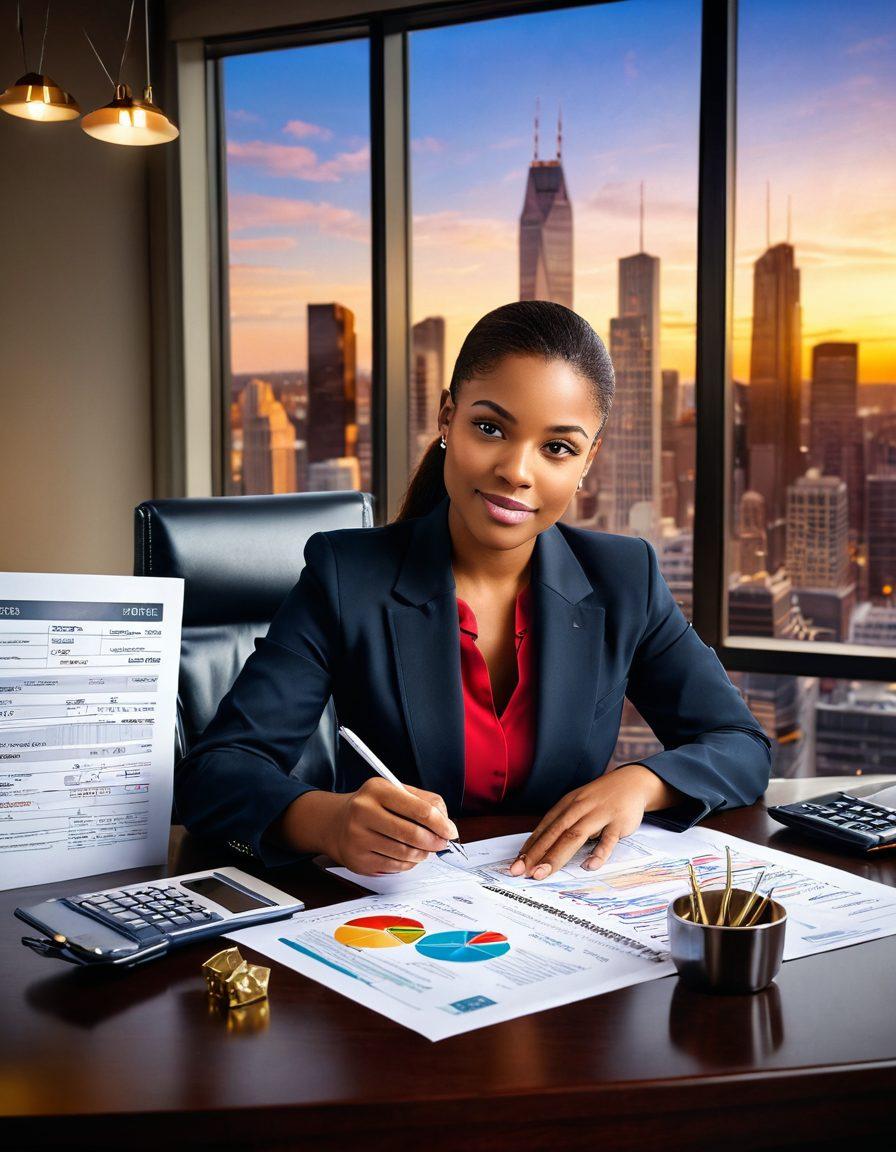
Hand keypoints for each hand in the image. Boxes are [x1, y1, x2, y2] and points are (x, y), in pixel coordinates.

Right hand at [325, 778, 458, 875]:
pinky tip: (407, 856)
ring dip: (422, 854)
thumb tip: (446, 824)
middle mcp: (363, 811)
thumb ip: (424, 802)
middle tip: (442, 843)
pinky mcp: (358, 860)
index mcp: (377, 790)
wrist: (337, 823)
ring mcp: (358, 837)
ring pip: (405, 853)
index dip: (440, 823)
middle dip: (434, 841)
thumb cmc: (373, 807)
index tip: (450, 830)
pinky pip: (394, 867)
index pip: (419, 808)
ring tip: (424, 849)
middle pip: (412, 834)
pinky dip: (408, 863)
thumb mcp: (396, 792)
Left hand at [508, 764, 675, 879]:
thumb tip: (540, 848)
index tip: (516, 864)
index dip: (529, 847)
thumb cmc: (599, 799)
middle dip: (537, 854)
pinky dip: (599, 853)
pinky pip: (608, 840)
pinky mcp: (618, 823)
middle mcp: (579, 809)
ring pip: (575, 836)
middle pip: (555, 833)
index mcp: (567, 806)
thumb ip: (562, 824)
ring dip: (557, 855)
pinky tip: (589, 866)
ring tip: (542, 872)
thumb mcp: (577, 806)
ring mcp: (598, 815)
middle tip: (521, 872)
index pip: (544, 829)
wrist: (631, 782)